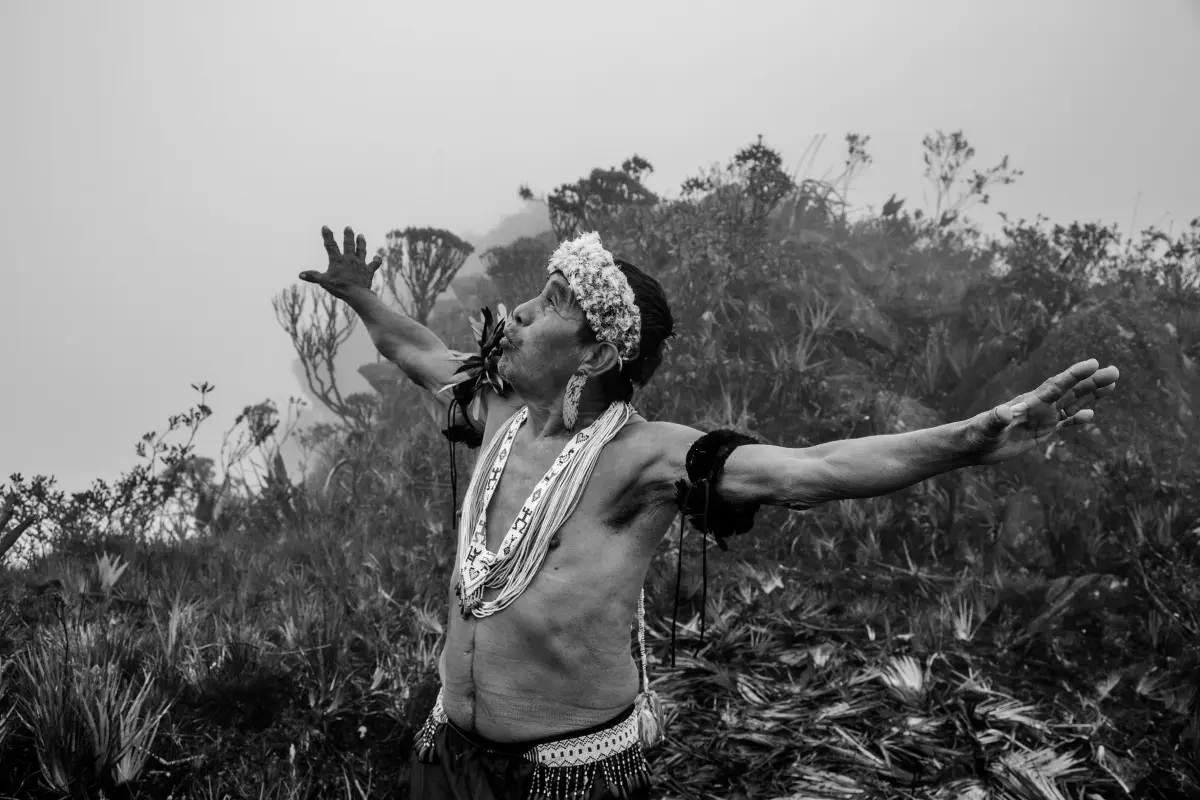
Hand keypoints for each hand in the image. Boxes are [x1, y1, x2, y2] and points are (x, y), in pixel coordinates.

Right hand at [299, 226, 381, 299]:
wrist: (357, 294)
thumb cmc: (339, 288)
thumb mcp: (324, 282)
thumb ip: (313, 276)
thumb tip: (300, 274)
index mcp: (338, 260)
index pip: (331, 245)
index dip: (327, 235)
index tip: (326, 227)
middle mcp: (350, 259)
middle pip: (349, 244)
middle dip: (348, 235)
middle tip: (349, 228)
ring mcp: (360, 264)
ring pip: (361, 250)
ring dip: (361, 243)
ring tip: (361, 236)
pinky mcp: (368, 271)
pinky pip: (374, 264)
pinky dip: (376, 260)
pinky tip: (378, 257)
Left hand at [966, 358, 1119, 464]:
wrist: (972, 445)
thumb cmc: (977, 434)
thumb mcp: (986, 427)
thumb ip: (996, 418)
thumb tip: (1005, 411)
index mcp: (1029, 403)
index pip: (1056, 385)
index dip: (1074, 375)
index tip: (1093, 363)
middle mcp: (1039, 406)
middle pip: (1071, 390)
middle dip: (1092, 381)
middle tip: (1115, 371)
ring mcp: (1042, 417)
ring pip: (1072, 402)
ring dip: (1091, 394)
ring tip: (1113, 383)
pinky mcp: (1041, 430)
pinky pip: (1064, 422)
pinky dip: (1078, 418)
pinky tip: (1091, 415)